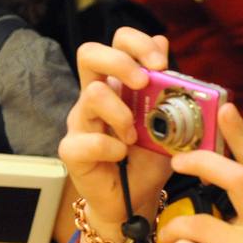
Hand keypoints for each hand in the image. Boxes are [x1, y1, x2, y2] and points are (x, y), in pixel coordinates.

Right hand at [60, 28, 174, 237]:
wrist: (136, 200)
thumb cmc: (149, 160)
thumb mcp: (170, 125)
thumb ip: (168, 90)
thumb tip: (165, 46)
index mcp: (119, 84)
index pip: (118, 42)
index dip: (137, 42)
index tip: (160, 63)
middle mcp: (94, 96)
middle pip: (89, 53)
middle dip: (120, 62)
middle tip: (143, 83)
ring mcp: (81, 122)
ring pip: (92, 95)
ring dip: (121, 114)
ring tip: (134, 137)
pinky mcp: (72, 150)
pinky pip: (86, 140)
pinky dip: (110, 148)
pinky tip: (121, 156)